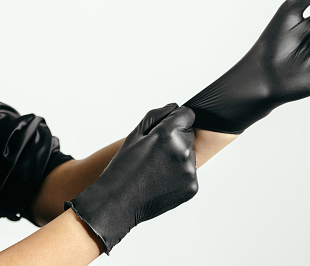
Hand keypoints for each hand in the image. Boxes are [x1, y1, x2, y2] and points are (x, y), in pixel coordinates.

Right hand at [65, 103, 196, 253]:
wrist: (117, 202)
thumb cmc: (123, 167)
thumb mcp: (135, 135)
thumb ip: (157, 115)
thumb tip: (175, 107)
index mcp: (168, 134)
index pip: (188, 115)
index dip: (175, 121)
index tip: (164, 132)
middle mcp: (182, 150)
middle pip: (189, 135)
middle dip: (176, 140)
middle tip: (155, 155)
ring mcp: (189, 170)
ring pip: (190, 155)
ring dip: (178, 159)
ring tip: (156, 170)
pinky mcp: (192, 187)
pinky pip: (189, 174)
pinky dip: (179, 176)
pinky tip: (161, 182)